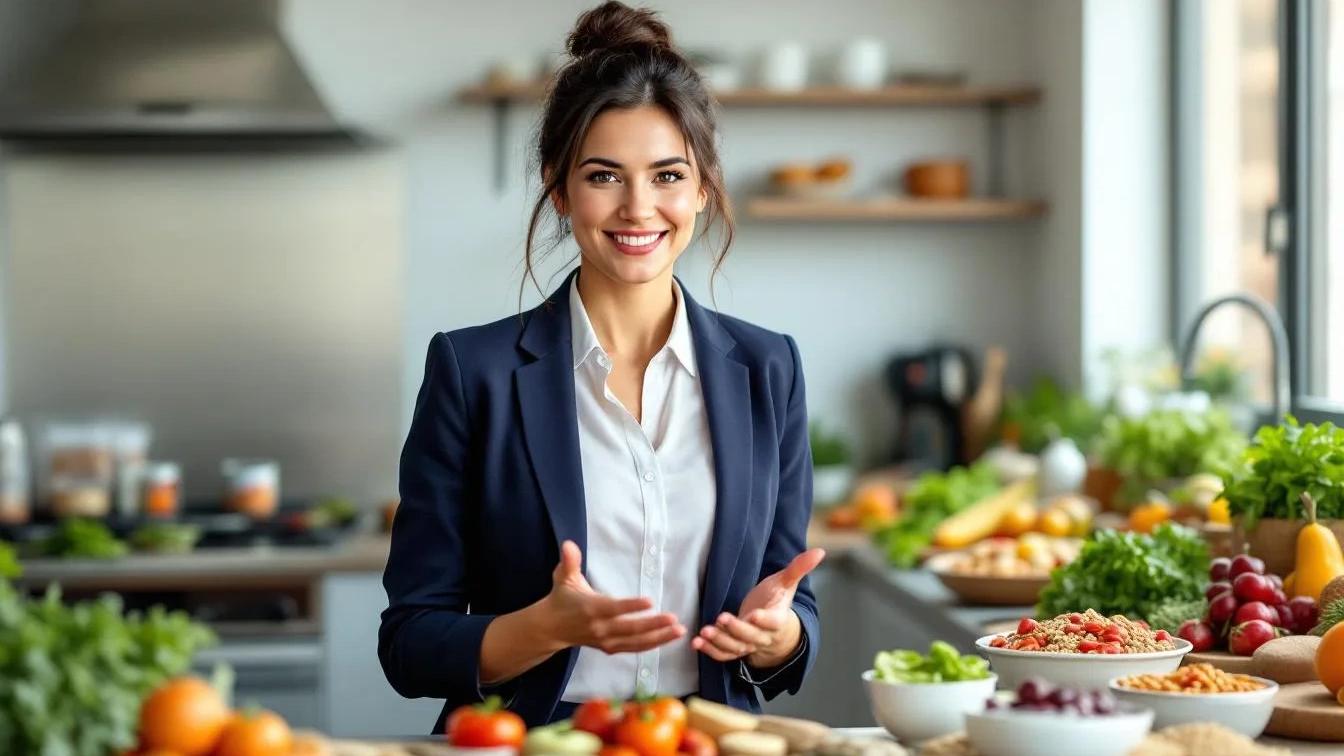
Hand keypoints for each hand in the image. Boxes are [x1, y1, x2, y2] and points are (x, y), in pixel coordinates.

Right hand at [540, 540, 685, 654]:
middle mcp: (600, 628)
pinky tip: (669, 638)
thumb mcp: (563, 577)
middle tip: (673, 618)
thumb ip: (569, 561)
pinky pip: (634, 648)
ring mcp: (606, 640)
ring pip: (636, 642)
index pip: (613, 608)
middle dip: (653, 625)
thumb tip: (568, 544)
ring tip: (679, 630)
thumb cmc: (561, 599)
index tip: (649, 601)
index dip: (631, 606)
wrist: (550, 628)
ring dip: (659, 638)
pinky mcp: (610, 648)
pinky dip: (652, 645)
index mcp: (591, 608)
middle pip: (630, 629)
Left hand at [692, 548, 824, 666]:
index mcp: (778, 619)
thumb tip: (820, 551)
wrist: (774, 628)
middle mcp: (763, 635)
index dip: (764, 620)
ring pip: (735, 647)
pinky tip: (696, 643)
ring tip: (704, 632)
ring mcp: (748, 644)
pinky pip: (724, 655)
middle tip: (721, 618)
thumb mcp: (786, 583)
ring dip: (719, 641)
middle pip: (751, 636)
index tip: (754, 614)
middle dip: (736, 629)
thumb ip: (799, 568)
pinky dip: (710, 651)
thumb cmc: (777, 600)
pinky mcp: (735, 648)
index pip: (773, 622)